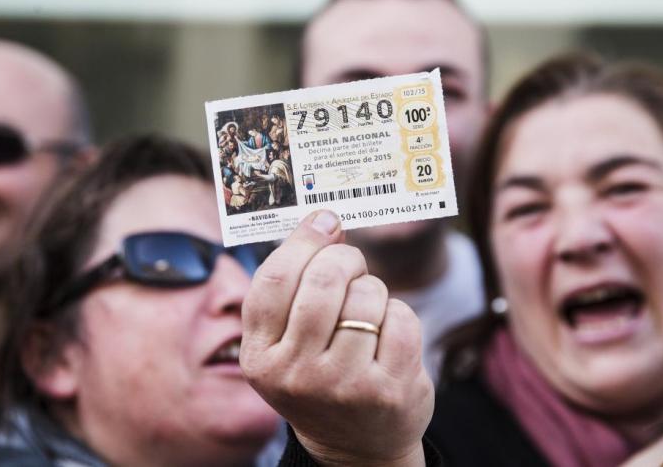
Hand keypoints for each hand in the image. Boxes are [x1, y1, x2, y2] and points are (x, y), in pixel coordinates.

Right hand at [241, 211, 433, 466]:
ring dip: (374, 291)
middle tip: (352, 264)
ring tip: (368, 312)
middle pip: (324, 279)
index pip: (275, 279)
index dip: (303, 240)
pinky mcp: (388, 390)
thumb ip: (297, 286)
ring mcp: (343, 385)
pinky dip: (399, 314)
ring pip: (367, 295)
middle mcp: (295, 374)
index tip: (325, 219)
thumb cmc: (320, 376)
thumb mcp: (289, 342)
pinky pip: (402, 318)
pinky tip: (389, 336)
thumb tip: (326, 220)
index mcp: (260, 357)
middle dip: (346, 258)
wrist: (356, 446)